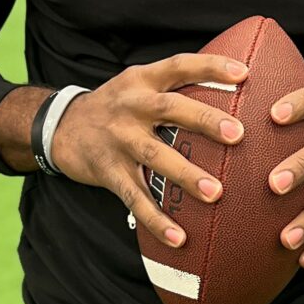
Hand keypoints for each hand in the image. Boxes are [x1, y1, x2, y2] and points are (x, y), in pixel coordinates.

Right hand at [50, 53, 248, 250]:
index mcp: (143, 81)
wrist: (60, 127)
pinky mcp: (108, 171)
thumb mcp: (137, 84)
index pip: (179, 65)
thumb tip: (232, 90)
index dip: (211, 66)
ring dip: (186, 174)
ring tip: (216, 193)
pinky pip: (134, 197)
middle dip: (204, 119)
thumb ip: (173, 87)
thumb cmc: (115, 107)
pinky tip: (179, 238)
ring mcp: (118, 139)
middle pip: (170, 108)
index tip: (243, 73)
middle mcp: (131, 106)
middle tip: (238, 134)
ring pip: (154, 155)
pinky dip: (156, 219)